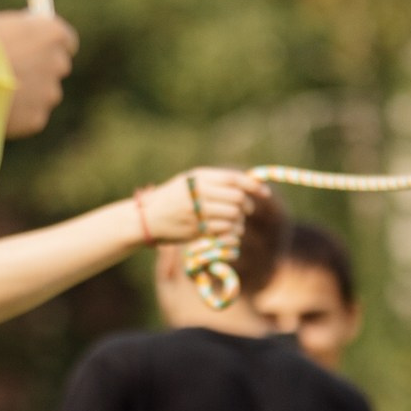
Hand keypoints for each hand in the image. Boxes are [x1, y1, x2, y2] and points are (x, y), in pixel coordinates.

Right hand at [0, 10, 77, 137]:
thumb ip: (16, 30)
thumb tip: (19, 33)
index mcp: (52, 33)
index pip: (66, 40)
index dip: (49, 45)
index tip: (37, 48)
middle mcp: (58, 64)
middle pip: (57, 67)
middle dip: (40, 70)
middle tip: (15, 72)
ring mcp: (49, 93)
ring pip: (43, 94)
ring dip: (28, 94)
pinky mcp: (36, 119)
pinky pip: (29, 115)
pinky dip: (17, 115)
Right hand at [136, 165, 268, 247]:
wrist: (146, 219)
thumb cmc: (171, 199)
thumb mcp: (188, 182)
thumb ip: (214, 182)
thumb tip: (247, 183)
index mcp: (198, 178)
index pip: (233, 179)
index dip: (253, 186)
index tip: (264, 193)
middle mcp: (198, 193)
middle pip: (236, 199)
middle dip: (246, 206)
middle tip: (245, 210)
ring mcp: (197, 212)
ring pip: (233, 217)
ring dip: (239, 222)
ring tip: (235, 223)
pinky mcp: (196, 230)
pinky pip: (224, 231)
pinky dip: (231, 233)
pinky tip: (227, 232)